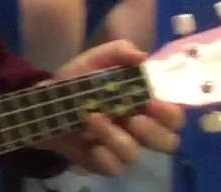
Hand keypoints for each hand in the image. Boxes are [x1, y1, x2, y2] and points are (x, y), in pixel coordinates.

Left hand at [35, 40, 182, 175]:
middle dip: (154, 132)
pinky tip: (91, 144)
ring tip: (94, 118)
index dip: (172, 112)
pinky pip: (114, 168)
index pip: (174, 115)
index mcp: (145, 104)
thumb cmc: (80, 80)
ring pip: (135, 154)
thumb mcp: (96, 59)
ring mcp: (123, 148)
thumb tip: (142, 57)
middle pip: (168, 142)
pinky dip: (103, 156)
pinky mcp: (104, 163)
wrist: (46, 102)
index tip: (154, 102)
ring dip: (116, 137)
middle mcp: (141, 130)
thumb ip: (119, 52)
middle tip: (134, 119)